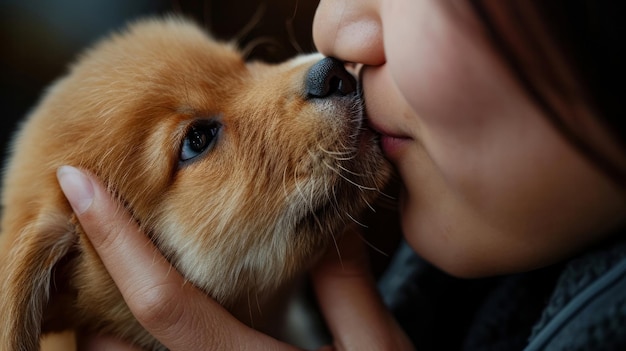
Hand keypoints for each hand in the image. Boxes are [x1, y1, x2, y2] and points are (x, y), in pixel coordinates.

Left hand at [57, 166, 413, 349]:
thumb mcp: (377, 348)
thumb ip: (347, 284)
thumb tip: (332, 214)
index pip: (165, 302)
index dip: (117, 240)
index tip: (80, 184)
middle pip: (115, 347)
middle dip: (91, 285)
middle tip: (81, 223)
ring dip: (107, 317)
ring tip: (108, 264)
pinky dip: (138, 340)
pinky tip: (162, 309)